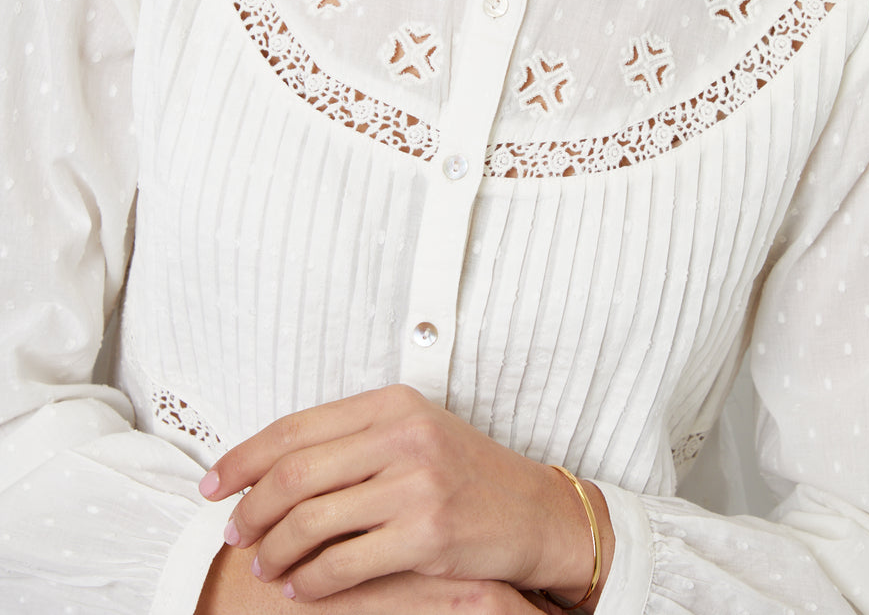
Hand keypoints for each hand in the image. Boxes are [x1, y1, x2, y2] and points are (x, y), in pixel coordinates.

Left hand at [199, 385, 608, 604]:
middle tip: (233, 533)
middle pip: (294, 473)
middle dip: (250, 508)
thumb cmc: (465, 473)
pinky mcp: (427, 534)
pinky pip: (343, 563)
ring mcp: (416, 483)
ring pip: (311, 520)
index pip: (296, 427)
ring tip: (264, 564)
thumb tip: (273, 466)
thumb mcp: (414, 434)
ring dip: (274, 549)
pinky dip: (310, 580)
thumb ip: (353, 440)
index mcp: (391, 403)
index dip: (243, 458)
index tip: (213, 486)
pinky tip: (301, 586)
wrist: (534, 512)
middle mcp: (402, 435)